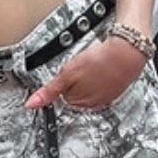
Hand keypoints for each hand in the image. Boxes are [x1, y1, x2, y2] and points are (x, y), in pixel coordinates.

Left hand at [24, 35, 146, 111]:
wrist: (126, 52)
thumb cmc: (99, 62)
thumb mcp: (67, 74)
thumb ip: (49, 91)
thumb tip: (31, 104)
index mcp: (78, 102)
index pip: (62, 93)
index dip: (65, 79)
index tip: (71, 72)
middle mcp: (92, 104)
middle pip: (74, 92)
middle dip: (76, 80)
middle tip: (83, 67)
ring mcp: (105, 98)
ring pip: (89, 87)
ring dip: (89, 78)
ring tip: (94, 67)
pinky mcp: (115, 90)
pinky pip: (102, 85)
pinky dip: (102, 77)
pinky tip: (103, 69)